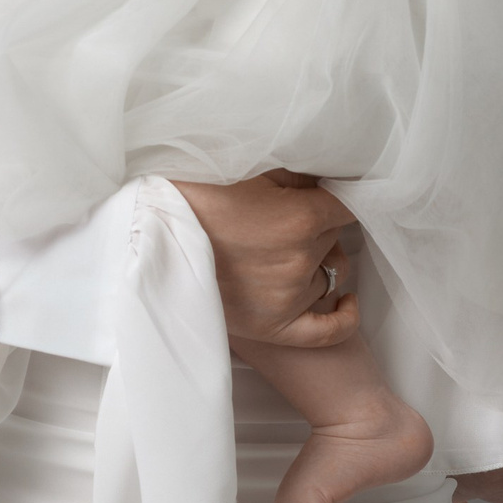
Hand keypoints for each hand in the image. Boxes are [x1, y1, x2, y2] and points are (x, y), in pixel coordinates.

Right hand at [169, 171, 361, 347]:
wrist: (154, 233)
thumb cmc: (199, 196)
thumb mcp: (254, 172)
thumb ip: (300, 178)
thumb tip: (329, 180)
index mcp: (300, 219)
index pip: (348, 207)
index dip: (338, 196)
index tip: (329, 194)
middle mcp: (299, 261)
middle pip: (334, 238)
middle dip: (317, 225)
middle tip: (283, 215)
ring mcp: (288, 298)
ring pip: (328, 274)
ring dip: (315, 260)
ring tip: (279, 247)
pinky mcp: (273, 327)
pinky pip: (327, 331)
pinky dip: (343, 317)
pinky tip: (347, 301)